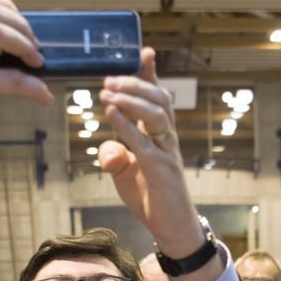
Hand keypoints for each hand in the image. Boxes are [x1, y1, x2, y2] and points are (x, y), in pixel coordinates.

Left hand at [98, 49, 205, 260]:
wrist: (172, 228)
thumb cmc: (151, 198)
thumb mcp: (124, 173)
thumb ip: (114, 155)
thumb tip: (108, 148)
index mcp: (161, 136)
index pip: (158, 98)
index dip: (151, 74)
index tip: (143, 52)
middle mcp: (168, 139)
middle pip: (158, 99)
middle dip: (134, 83)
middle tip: (108, 79)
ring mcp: (167, 153)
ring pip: (156, 115)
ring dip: (131, 99)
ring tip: (107, 92)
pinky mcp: (161, 171)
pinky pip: (145, 142)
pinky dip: (127, 126)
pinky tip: (112, 114)